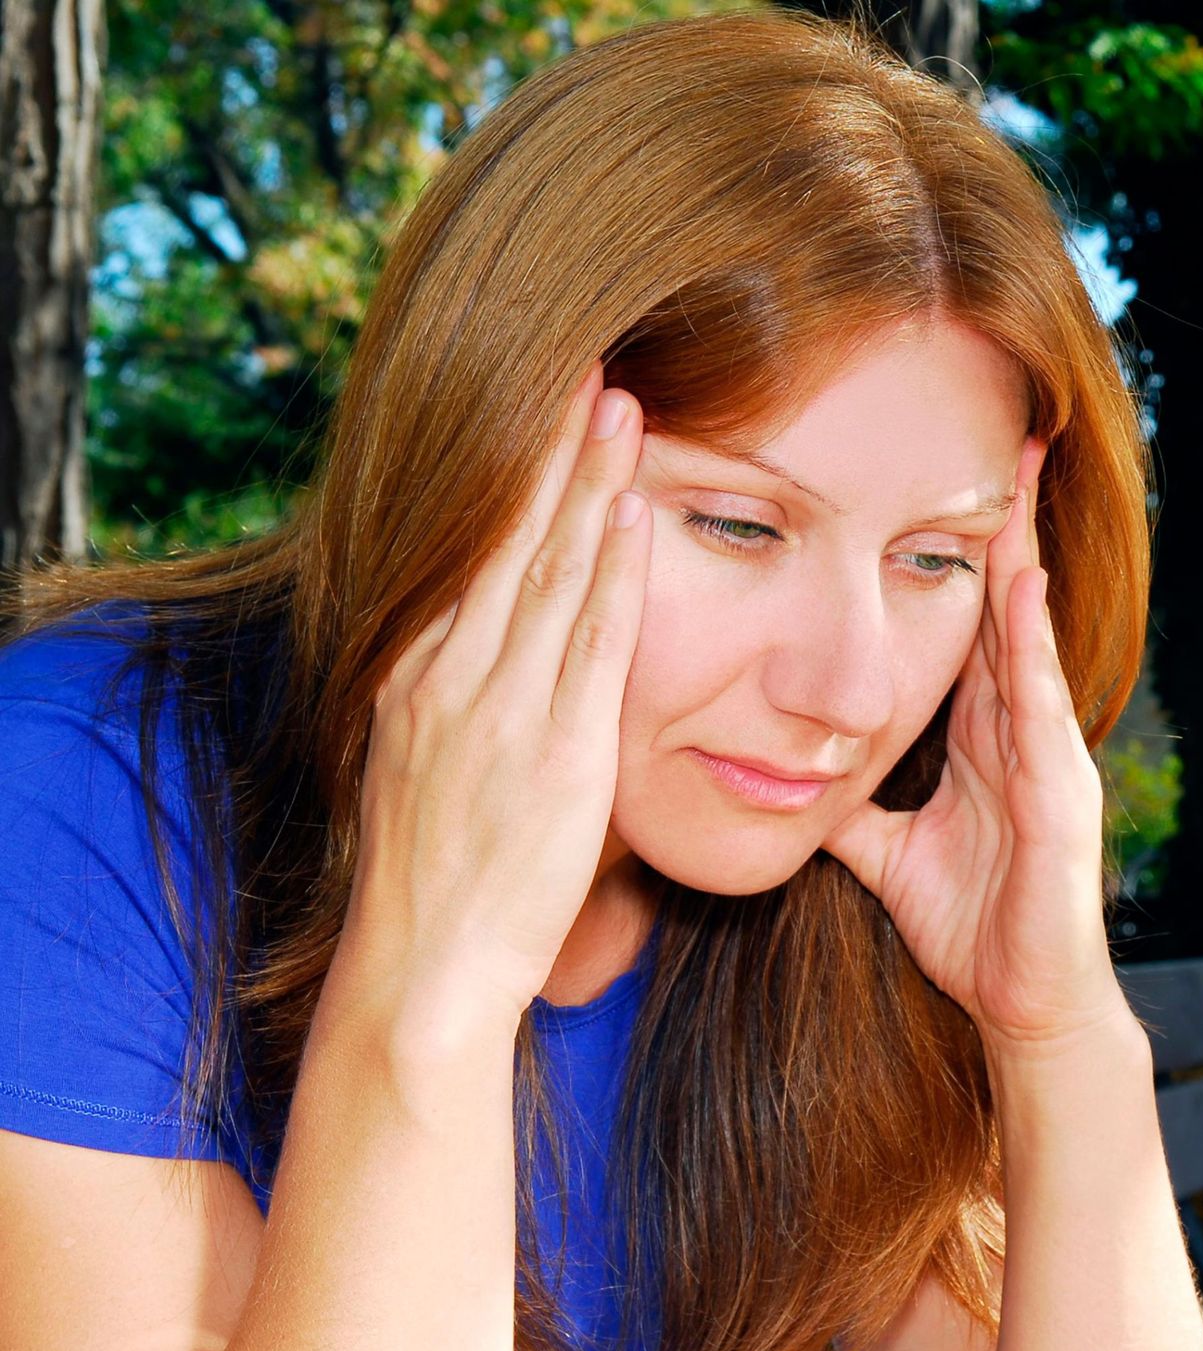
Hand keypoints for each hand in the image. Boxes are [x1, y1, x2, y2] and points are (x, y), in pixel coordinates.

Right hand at [336, 361, 651, 1035]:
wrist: (422, 972)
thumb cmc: (432, 886)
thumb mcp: (419, 776)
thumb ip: (456, 708)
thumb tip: (492, 662)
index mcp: (415, 681)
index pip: (468, 558)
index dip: (509, 483)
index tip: (539, 419)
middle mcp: (448, 680)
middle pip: (506, 543)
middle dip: (550, 452)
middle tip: (588, 369)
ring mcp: (498, 714)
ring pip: (548, 574)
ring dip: (587, 484)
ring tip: (619, 407)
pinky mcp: (554, 758)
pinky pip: (589, 646)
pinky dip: (611, 574)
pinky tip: (632, 514)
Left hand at [818, 438, 1129, 1053]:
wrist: (1023, 1001)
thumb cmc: (969, 922)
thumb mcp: (887, 852)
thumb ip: (845, 811)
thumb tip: (781, 781)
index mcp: (978, 739)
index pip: (962, 629)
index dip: (948, 562)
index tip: (932, 488)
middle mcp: (1018, 733)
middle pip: (1002, 612)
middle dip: (1001, 530)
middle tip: (996, 442)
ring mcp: (1046, 757)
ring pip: (1028, 640)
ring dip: (1018, 560)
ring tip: (1012, 482)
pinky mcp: (1060, 794)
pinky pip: (1042, 705)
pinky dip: (1029, 645)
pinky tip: (1019, 589)